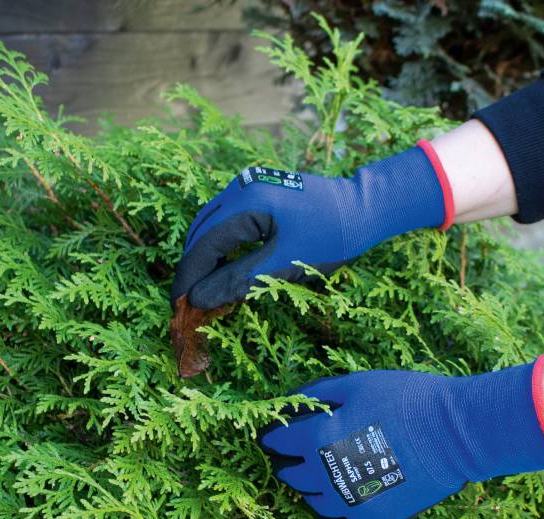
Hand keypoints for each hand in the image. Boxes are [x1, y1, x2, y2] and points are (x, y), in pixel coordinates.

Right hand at [171, 142, 450, 308]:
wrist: (365, 207)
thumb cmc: (332, 235)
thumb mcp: (286, 264)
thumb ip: (239, 280)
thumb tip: (199, 299)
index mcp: (246, 202)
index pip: (203, 244)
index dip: (189, 277)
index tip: (178, 307)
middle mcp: (240, 188)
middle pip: (201, 232)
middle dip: (192, 268)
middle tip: (187, 303)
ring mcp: (249, 186)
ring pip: (212, 225)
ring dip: (204, 257)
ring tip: (202, 289)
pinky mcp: (259, 192)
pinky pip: (228, 220)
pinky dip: (221, 245)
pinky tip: (222, 266)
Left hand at [258, 357, 543, 518]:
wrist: (456, 434)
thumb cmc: (407, 400)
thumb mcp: (357, 384)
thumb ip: (318, 394)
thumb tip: (289, 401)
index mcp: (315, 439)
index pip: (276, 442)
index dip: (272, 434)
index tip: (274, 432)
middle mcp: (323, 476)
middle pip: (290, 474)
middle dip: (290, 460)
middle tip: (300, 450)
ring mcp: (346, 504)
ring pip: (310, 500)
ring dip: (311, 486)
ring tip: (326, 471)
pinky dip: (334, 513)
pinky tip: (341, 498)